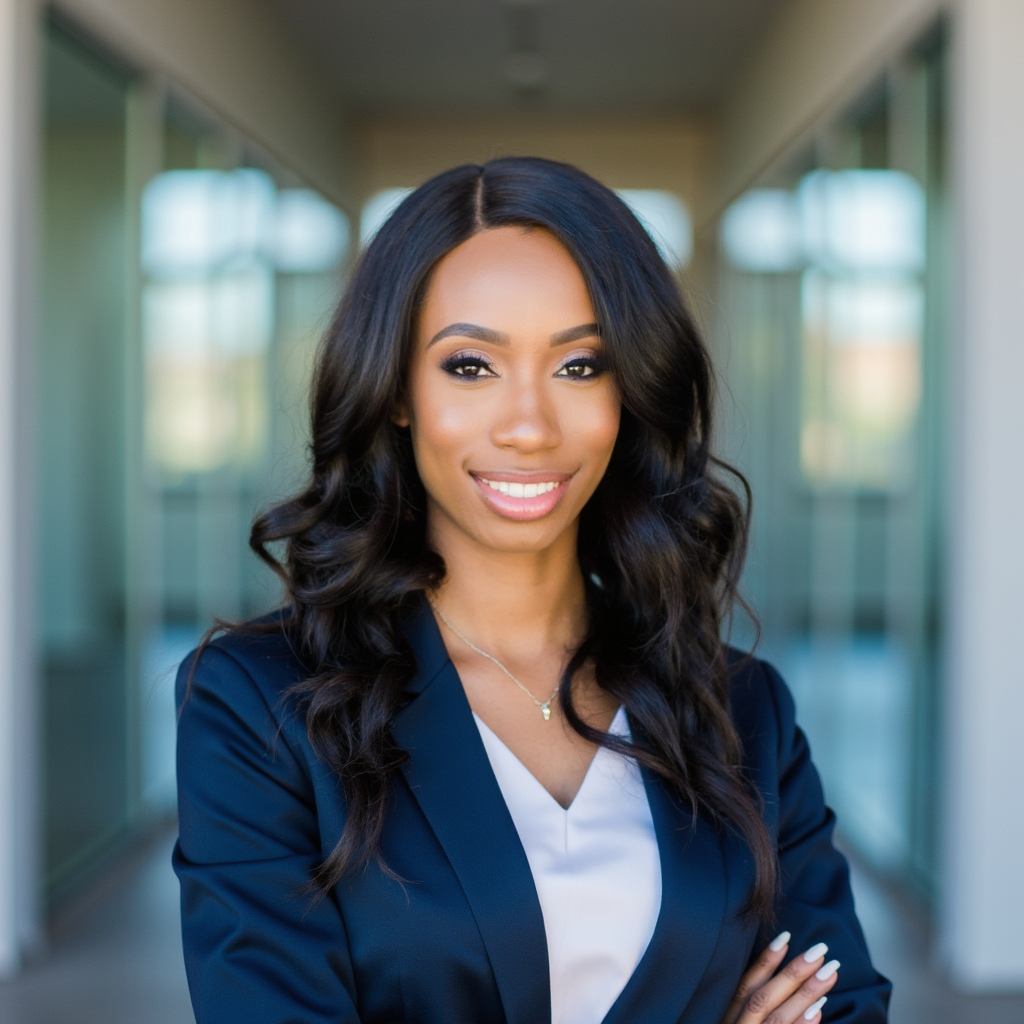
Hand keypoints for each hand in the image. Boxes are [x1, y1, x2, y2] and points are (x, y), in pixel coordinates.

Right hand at [721, 932, 839, 1023]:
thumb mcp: (738, 1020)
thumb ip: (751, 1003)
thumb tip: (779, 969)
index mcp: (728, 1016)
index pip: (745, 985)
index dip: (764, 961)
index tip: (785, 937)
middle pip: (763, 998)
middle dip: (792, 973)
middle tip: (820, 950)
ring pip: (777, 1018)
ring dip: (805, 995)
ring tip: (830, 973)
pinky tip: (819, 1010)